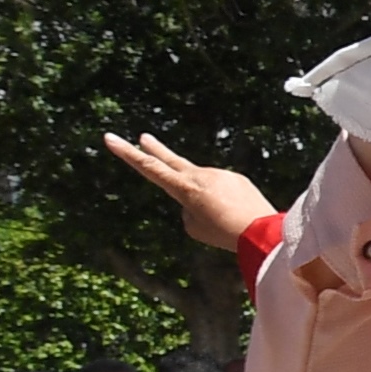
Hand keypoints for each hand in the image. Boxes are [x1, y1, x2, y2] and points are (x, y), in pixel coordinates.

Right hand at [103, 130, 276, 254]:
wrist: (260, 231)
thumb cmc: (224, 234)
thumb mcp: (194, 227)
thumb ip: (188, 208)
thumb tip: (196, 198)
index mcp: (183, 188)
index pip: (149, 168)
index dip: (128, 153)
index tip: (110, 138)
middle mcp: (200, 176)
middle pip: (171, 160)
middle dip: (156, 150)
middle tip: (144, 137)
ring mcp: (219, 174)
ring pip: (204, 186)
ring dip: (206, 200)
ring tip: (222, 218)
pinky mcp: (236, 178)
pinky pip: (223, 190)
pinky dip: (224, 201)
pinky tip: (236, 214)